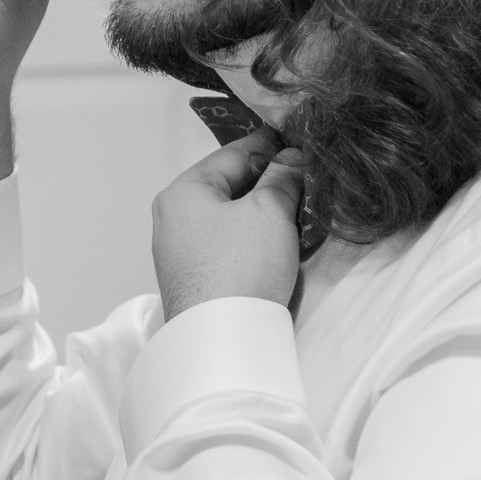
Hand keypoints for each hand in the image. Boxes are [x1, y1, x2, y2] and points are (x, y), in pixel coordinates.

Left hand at [152, 133, 304, 317]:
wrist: (224, 339)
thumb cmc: (240, 268)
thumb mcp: (269, 211)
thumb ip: (282, 178)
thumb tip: (291, 158)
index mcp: (182, 192)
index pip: (231, 154)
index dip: (269, 146)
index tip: (299, 140)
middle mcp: (173, 219)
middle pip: (228, 187)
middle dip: (268, 182)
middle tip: (306, 178)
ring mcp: (182, 253)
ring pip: (230, 219)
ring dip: (263, 213)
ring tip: (299, 210)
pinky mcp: (197, 280)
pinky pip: (228, 247)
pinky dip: (253, 240)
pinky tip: (279, 244)